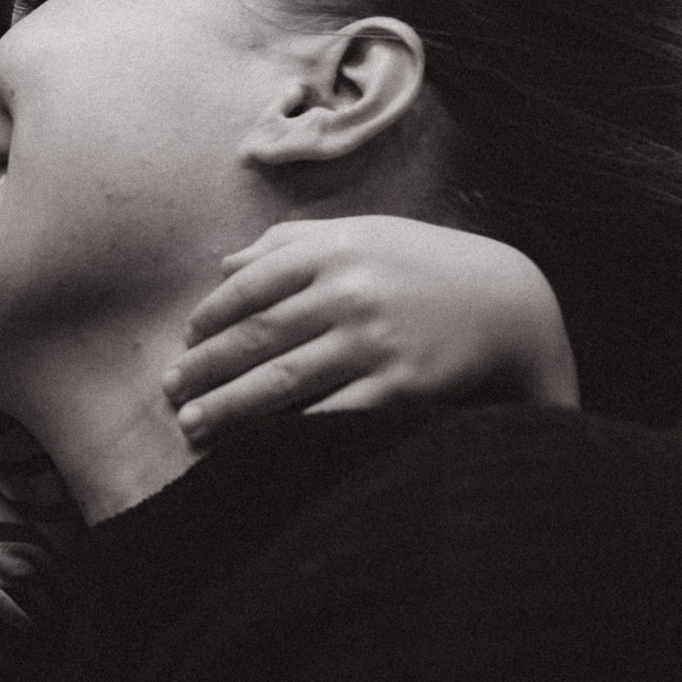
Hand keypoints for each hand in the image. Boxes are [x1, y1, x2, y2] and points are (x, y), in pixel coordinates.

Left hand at [163, 217, 578, 439]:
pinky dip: (289, 432)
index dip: (209, 321)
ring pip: (282, 381)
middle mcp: (350, 293)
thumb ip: (290, 244)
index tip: (186, 344)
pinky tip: (257, 447)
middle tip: (171, 393)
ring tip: (194, 427)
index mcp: (335, 249)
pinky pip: (331, 414)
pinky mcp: (401, 386)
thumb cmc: (423, 266)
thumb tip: (224, 267)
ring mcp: (375, 341)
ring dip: (229, 408)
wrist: (511, 302)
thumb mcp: (362, 234)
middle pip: (256, 338)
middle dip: (205, 370)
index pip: (249, 289)